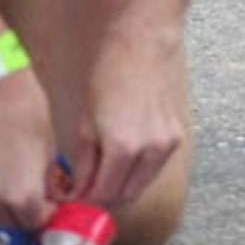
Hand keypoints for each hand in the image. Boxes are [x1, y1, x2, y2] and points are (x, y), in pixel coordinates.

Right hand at [0, 68, 58, 233]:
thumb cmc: (26, 113)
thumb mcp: (49, 151)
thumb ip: (48, 184)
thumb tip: (50, 200)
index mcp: (23, 196)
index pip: (36, 222)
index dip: (45, 213)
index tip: (48, 204)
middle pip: (12, 222)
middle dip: (25, 211)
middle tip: (31, 193)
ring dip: (3, 204)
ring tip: (10, 180)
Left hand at [71, 19, 189, 215]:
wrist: (142, 43)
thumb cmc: (109, 73)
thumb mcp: (85, 121)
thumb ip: (82, 162)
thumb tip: (77, 188)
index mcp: (122, 147)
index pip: (101, 194)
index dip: (82, 201)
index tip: (68, 197)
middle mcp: (150, 151)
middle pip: (124, 197)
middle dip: (100, 198)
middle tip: (81, 191)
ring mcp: (167, 144)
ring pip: (141, 185)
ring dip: (119, 187)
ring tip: (98, 176)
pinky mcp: (176, 136)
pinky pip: (153, 168)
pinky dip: (135, 172)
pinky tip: (119, 159)